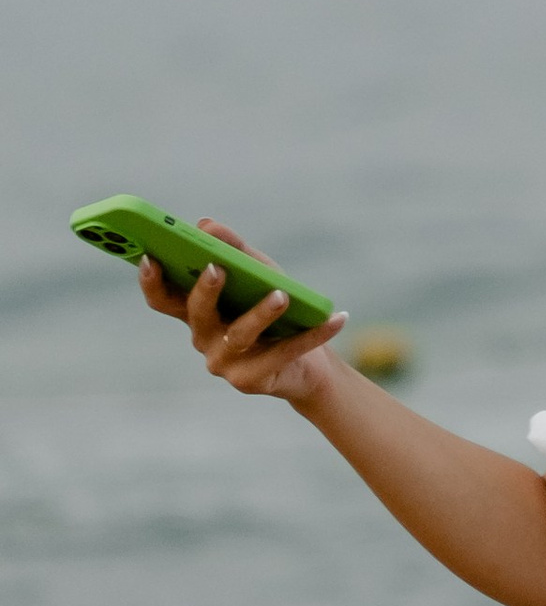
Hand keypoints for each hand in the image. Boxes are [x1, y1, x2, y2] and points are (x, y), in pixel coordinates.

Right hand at [139, 220, 347, 407]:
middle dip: (205, 292)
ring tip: (282, 294)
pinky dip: (313, 334)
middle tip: (217, 268)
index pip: (164, 299)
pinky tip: (336, 317)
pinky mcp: (251, 380)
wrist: (308, 363)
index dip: (152, 282)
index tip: (150, 257)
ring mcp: (225, 363)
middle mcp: (204, 339)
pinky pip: (284, 351)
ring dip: (261, 313)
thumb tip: (204, 225)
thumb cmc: (277, 311)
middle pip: (197, 315)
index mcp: (197, 313)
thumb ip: (234, 249)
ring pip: (239, 335)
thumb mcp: (258, 273)